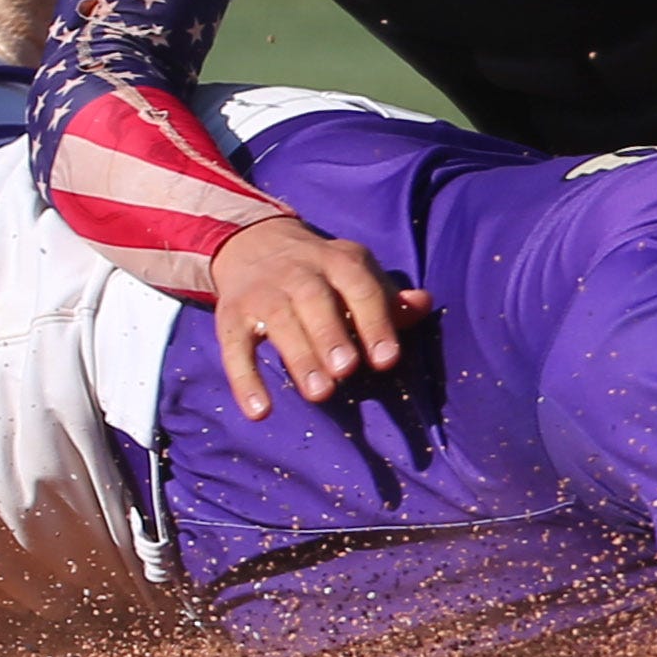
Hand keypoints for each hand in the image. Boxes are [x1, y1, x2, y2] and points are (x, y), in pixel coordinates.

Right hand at [209, 215, 432, 419]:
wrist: (254, 245)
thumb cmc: (323, 275)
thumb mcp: (357, 275)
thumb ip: (389, 299)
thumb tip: (425, 304)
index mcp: (339, 262)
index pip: (360, 287)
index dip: (375, 322)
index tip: (387, 359)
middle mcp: (299, 272)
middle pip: (314, 299)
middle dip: (330, 335)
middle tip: (346, 370)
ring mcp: (262, 293)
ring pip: (278, 320)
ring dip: (299, 356)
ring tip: (319, 393)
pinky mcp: (230, 316)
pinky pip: (234, 347)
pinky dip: (244, 379)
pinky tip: (259, 411)